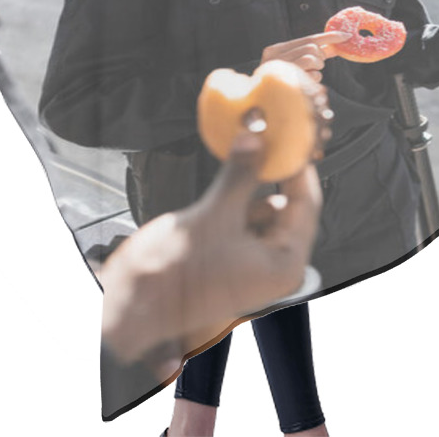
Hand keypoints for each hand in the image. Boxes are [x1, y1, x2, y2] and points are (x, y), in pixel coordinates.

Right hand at [99, 132, 321, 370]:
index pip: (307, 206)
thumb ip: (240, 174)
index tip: (295, 137)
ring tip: (255, 145)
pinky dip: (241, 196)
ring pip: (265, 211)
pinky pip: (245, 219)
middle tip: (273, 136)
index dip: (299, 169)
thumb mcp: (215, 214)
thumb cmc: (175, 274)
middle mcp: (274, 268)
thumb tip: (256, 139)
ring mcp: (252, 263)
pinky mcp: (231, 257)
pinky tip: (237, 169)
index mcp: (284, 266)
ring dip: (258, 181)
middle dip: (278, 173)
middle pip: (289, 209)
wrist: (132, 302)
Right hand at [260, 31, 349, 82]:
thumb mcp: (292, 65)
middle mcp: (275, 57)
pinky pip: (313, 74)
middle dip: (320, 57)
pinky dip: (315, 78)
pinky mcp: (289, 80)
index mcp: (274, 50)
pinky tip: (305, 83)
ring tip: (308, 74)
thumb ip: (310, 54)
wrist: (262, 106)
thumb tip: (332, 47)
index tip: (346, 36)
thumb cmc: (280, 84)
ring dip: (317, 67)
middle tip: (316, 65)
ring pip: (312, 57)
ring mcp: (281, 68)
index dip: (328, 36)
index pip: (307, 38)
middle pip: (311, 47)